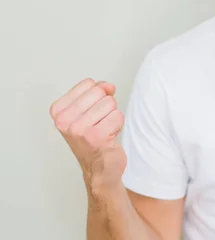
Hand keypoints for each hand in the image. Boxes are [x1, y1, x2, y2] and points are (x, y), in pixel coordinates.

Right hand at [50, 78, 125, 193]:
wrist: (99, 168)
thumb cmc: (93, 138)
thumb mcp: (88, 109)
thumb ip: (97, 91)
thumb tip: (108, 86)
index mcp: (58, 110)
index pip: (88, 83)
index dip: (97, 96)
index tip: (91, 113)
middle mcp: (64, 120)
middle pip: (100, 92)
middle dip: (106, 106)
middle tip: (99, 122)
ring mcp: (78, 129)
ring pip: (110, 103)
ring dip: (112, 116)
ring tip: (103, 130)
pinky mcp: (95, 137)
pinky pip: (117, 116)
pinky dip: (118, 125)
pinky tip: (108, 137)